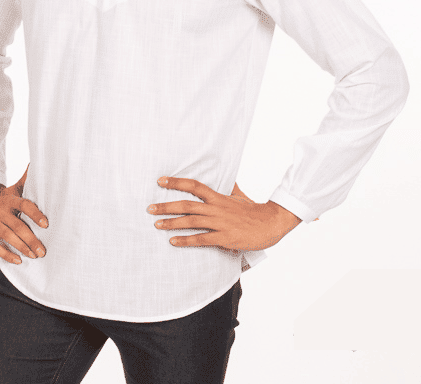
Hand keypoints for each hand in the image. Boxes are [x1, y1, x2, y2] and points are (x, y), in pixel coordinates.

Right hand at [0, 175, 48, 264]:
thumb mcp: (15, 188)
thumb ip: (27, 179)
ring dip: (22, 247)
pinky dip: (6, 254)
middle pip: (17, 226)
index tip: (46, 224)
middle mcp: (1, 211)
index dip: (35, 214)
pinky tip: (18, 260)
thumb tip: (37, 163)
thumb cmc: (5, 197)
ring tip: (34, 256)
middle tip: (43, 251)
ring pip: (7, 236)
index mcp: (10, 200)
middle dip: (31, 239)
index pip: (24, 206)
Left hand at [147, 177, 301, 251]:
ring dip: (172, 223)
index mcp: (218, 197)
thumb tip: (226, 177)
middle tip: (149, 208)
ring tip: (157, 224)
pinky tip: (173, 241)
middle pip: (187, 204)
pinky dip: (186, 240)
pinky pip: (202, 239)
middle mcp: (216, 208)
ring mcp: (220, 223)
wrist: (271, 223)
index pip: (194, 185)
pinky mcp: (225, 237)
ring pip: (191, 221)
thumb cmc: (253, 210)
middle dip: (166, 206)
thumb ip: (228, 188)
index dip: (176, 182)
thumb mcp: (238, 195)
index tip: (160, 181)